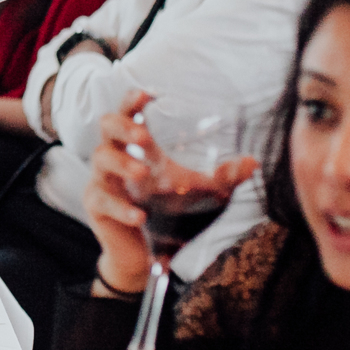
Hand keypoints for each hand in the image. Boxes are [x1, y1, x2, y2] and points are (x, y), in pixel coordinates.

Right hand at [82, 91, 257, 294]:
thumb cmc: (165, 214)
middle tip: (144, 134)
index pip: (128, 114)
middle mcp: (114, 158)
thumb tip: (253, 162)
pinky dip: (122, 208)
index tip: (146, 93)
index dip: (132, 101)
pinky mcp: (96, 206)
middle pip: (106, 126)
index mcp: (135, 148)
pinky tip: (140, 216)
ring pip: (100, 159)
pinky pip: (103, 200)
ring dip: (122, 162)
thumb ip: (223, 178)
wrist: (142, 256)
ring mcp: (102, 181)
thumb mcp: (197, 193)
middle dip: (123, 126)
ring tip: (142, 173)